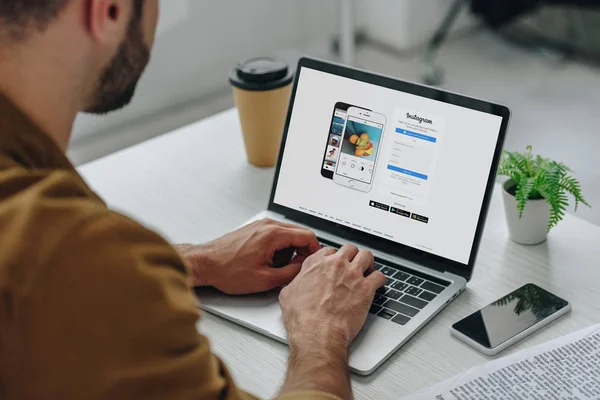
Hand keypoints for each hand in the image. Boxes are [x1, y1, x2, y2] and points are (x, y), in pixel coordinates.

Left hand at [177, 219, 320, 294]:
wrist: (206, 264)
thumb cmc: (227, 270)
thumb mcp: (265, 279)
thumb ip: (290, 273)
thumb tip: (302, 269)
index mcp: (273, 234)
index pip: (307, 235)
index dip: (315, 250)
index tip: (314, 261)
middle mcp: (267, 225)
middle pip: (299, 232)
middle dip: (302, 250)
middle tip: (297, 267)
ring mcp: (260, 225)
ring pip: (287, 234)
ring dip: (289, 249)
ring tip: (278, 267)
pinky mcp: (254, 229)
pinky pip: (275, 235)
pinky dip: (278, 247)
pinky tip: (269, 261)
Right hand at [279, 244, 385, 346]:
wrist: (316, 332)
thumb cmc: (302, 317)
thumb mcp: (288, 294)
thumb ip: (295, 283)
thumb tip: (296, 284)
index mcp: (316, 263)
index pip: (329, 251)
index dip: (334, 258)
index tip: (336, 265)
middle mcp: (335, 264)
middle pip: (349, 249)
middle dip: (352, 256)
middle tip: (353, 266)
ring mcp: (352, 274)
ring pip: (366, 256)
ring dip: (367, 263)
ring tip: (367, 271)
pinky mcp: (366, 288)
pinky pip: (379, 276)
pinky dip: (379, 280)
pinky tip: (376, 285)